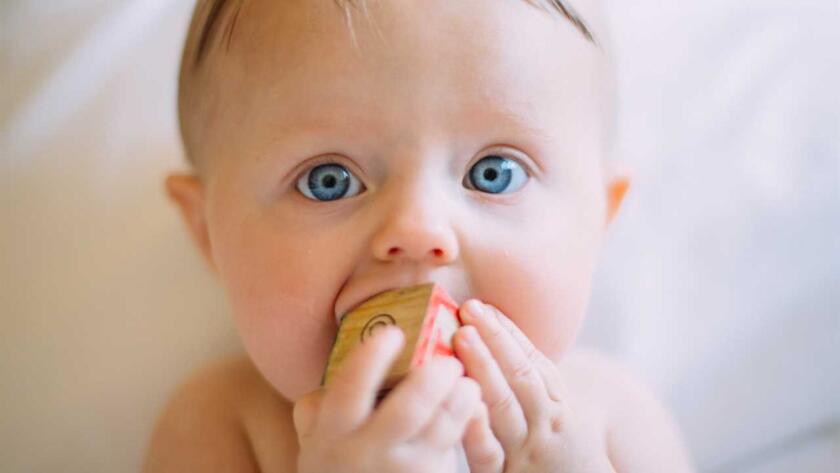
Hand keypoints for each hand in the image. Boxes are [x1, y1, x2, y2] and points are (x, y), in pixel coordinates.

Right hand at [293, 326, 483, 472]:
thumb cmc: (335, 466)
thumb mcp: (315, 438)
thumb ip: (318, 405)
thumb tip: (339, 361)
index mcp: (334, 430)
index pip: (350, 388)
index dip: (373, 358)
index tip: (393, 333)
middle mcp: (367, 451)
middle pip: (408, 410)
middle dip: (432, 379)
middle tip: (449, 360)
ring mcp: (403, 471)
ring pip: (441, 431)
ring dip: (460, 402)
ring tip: (469, 383)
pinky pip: (453, 451)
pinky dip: (467, 426)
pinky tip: (473, 410)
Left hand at [454, 300, 614, 472]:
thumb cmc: (555, 450)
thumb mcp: (553, 413)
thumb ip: (529, 380)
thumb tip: (494, 332)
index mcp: (555, 404)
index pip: (532, 361)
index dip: (507, 332)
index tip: (484, 306)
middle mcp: (544, 423)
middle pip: (520, 376)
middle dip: (494, 340)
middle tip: (469, 310)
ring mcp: (525, 450)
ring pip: (505, 405)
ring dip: (484, 368)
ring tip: (462, 337)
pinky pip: (489, 453)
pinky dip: (478, 429)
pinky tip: (465, 405)